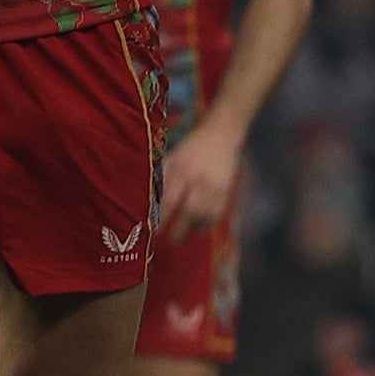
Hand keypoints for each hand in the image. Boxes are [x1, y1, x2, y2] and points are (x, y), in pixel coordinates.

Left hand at [156, 123, 244, 238]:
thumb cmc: (190, 148)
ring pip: (206, 215)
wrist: (221, 134)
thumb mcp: (171, 158)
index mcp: (181, 170)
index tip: (152, 230)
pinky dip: (208, 224)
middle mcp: (199, 180)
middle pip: (189, 211)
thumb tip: (147, 200)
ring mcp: (216, 186)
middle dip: (178, 229)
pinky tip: (198, 228)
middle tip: (168, 240)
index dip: (161, 217)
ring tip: (182, 237)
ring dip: (193, 230)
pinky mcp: (228, 190)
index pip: (169, 200)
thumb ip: (160, 177)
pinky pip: (218, 213)